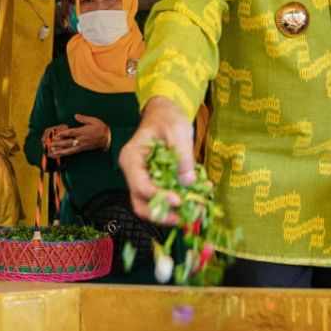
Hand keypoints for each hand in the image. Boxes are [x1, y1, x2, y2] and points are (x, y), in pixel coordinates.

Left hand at [45, 115, 109, 157]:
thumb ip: (84, 118)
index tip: (56, 134)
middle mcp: (81, 140)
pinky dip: (65, 154)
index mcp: (83, 132)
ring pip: (69, 149)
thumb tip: (75, 115)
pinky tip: (60, 154)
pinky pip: (72, 152)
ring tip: (52, 152)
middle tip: (50, 144)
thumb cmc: (101, 128)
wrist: (108, 138)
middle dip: (58, 143)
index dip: (63, 134)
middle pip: (68, 142)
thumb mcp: (94, 120)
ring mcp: (82, 145)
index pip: (71, 133)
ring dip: (60, 151)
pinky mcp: (82, 149)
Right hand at [118, 96, 195, 225]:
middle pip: (141, 203)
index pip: (140, 185)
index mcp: (132, 158)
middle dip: (162, 214)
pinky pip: (165, 196)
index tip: (178, 200)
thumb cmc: (167, 118)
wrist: (166, 112)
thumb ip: (182, 157)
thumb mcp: (178, 132)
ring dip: (173, 212)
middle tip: (184, 218)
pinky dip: (180, 201)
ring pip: (152, 204)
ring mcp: (144, 178)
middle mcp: (134, 172)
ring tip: (195, 212)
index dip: (158, 196)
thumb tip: (188, 182)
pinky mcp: (156, 181)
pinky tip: (199, 197)